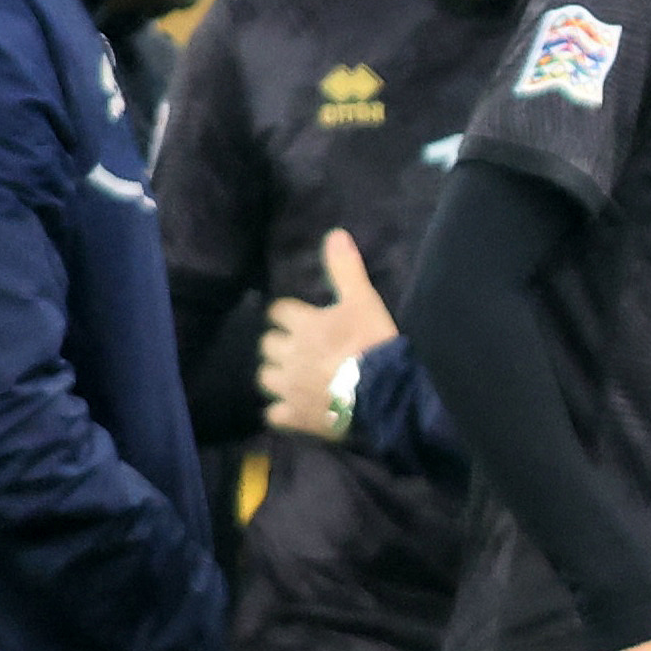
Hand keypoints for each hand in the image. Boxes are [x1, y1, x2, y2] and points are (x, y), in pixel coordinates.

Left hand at [255, 229, 396, 444]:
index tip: (299, 318)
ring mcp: (289, 388)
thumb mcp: (363, 301)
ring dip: (277, 376)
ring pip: (266, 378)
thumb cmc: (372, 344)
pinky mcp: (296, 416)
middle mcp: (289, 355)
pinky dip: (283, 412)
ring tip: (293, 378)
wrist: (384, 394)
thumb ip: (346, 270)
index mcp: (303, 326)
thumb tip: (335, 234)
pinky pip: (275, 415)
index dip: (288, 314)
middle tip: (299, 349)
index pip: (278, 312)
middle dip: (279, 345)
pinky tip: (294, 410)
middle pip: (268, 345)